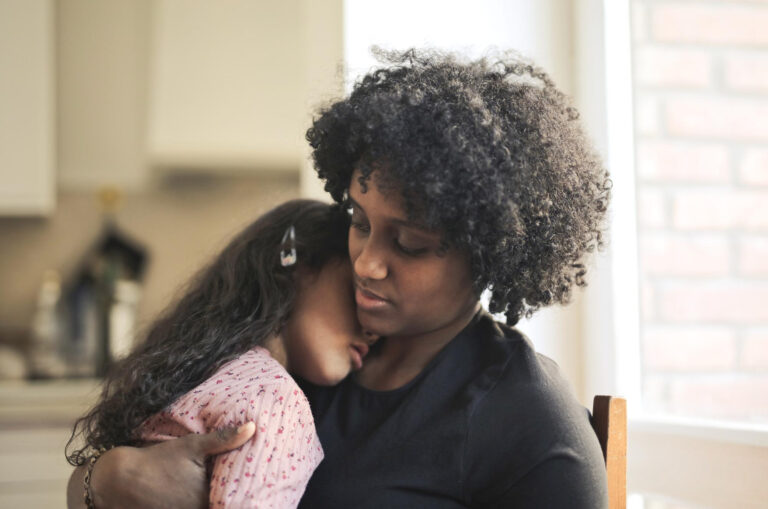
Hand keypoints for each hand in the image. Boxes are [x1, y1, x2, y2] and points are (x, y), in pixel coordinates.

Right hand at [67, 423, 255, 508]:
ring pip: (209, 505)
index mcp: (205, 497)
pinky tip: (202, 493)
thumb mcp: (192, 445)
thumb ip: (224, 439)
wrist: (119, 480)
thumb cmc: (158, 460)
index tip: (251, 480)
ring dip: (214, 498)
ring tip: (220, 488)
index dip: (242, 491)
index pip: (234, 498)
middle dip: (229, 495)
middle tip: (241, 482)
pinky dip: (200, 502)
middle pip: (221, 503)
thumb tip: (253, 427)